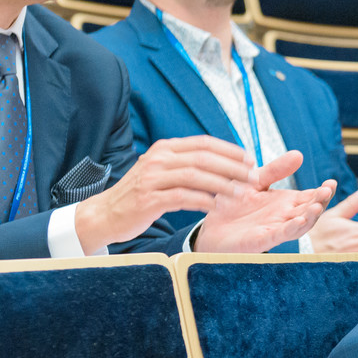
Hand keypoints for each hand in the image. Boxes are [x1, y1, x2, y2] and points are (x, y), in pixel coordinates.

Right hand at [76, 137, 254, 252]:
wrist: (105, 213)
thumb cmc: (140, 195)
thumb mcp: (161, 172)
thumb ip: (186, 165)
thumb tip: (221, 165)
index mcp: (164, 149)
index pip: (203, 143)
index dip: (229, 150)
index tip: (250, 160)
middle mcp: (159, 159)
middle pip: (203, 157)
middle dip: (232, 167)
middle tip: (252, 177)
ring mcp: (152, 178)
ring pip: (196, 176)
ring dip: (222, 184)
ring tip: (241, 194)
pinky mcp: (149, 199)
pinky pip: (183, 197)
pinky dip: (203, 201)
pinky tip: (218, 207)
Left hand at [194, 151, 336, 251]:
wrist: (211, 226)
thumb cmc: (233, 205)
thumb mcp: (255, 181)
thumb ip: (275, 170)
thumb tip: (298, 154)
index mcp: (286, 202)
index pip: (310, 196)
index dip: (322, 191)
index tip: (331, 182)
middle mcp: (285, 216)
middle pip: (309, 210)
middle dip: (320, 201)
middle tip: (328, 190)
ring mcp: (275, 228)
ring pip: (300, 224)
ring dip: (310, 217)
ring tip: (317, 206)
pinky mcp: (263, 239)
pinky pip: (281, 235)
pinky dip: (292, 229)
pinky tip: (300, 221)